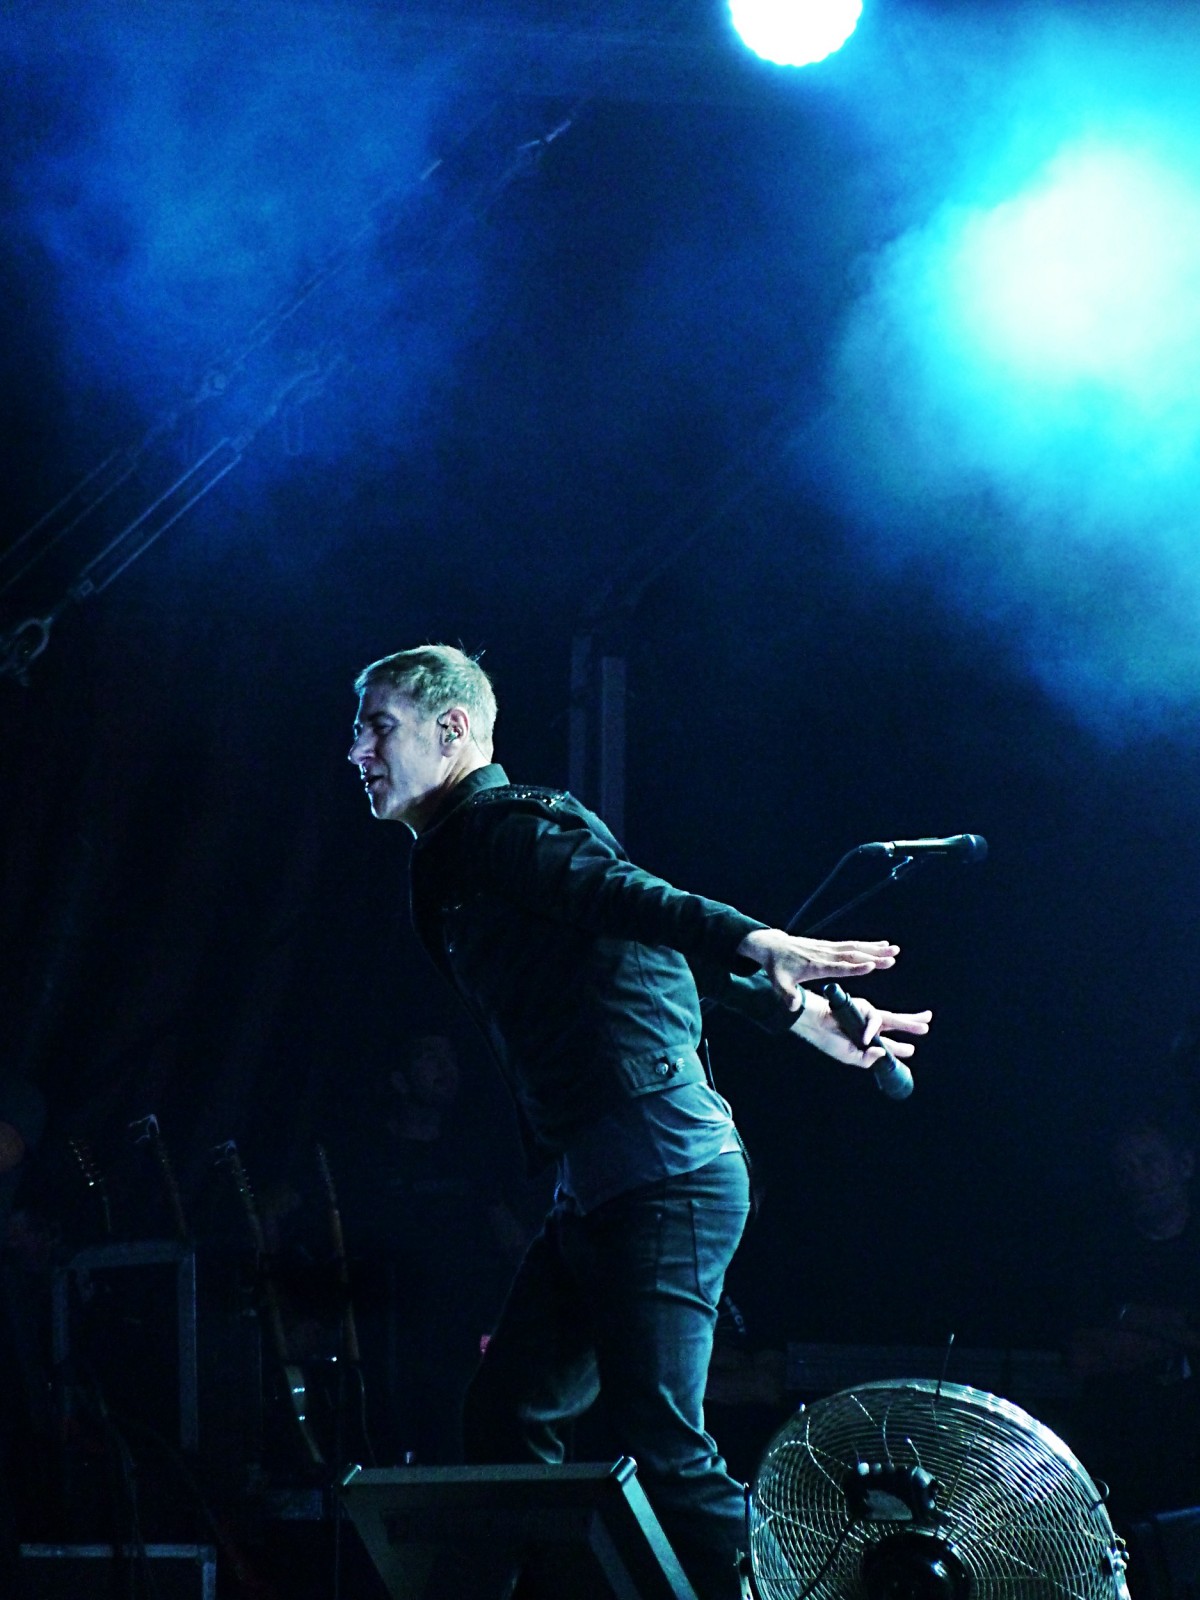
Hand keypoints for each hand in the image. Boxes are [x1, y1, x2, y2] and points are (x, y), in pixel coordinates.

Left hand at [737, 928, 897, 1011]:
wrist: (772, 946)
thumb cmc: (777, 967)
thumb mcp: (778, 983)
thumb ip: (787, 995)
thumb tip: (793, 1007)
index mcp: (815, 966)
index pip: (838, 967)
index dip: (854, 967)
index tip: (871, 966)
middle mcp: (825, 955)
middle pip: (852, 956)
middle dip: (873, 956)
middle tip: (892, 958)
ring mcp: (828, 949)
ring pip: (856, 948)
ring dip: (876, 948)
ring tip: (894, 949)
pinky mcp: (830, 946)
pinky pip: (852, 945)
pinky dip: (868, 944)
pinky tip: (883, 943)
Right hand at [790, 987, 931, 1069]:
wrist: (814, 1023)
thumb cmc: (828, 1040)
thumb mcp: (849, 1056)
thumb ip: (866, 1059)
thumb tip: (883, 1052)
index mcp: (865, 1040)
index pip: (886, 1043)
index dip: (899, 1048)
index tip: (911, 1049)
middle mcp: (869, 1026)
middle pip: (894, 1025)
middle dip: (911, 1025)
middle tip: (926, 1026)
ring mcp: (867, 1016)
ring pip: (892, 1019)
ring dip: (909, 1022)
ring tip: (924, 1025)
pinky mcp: (863, 1007)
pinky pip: (875, 1019)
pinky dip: (873, 1028)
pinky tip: (868, 1036)